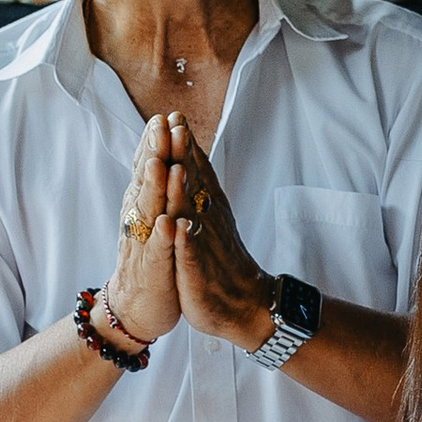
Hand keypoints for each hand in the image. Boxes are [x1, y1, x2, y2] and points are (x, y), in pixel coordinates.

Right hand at [106, 113, 184, 342]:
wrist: (136, 307)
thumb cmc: (150, 258)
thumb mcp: (152, 217)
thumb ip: (154, 186)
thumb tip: (158, 151)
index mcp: (142, 206)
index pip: (148, 168)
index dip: (155, 143)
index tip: (164, 115)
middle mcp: (139, 220)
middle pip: (146, 182)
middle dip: (154, 154)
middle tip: (160, 125)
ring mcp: (145, 245)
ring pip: (150, 212)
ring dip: (156, 188)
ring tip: (164, 163)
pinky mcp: (154, 271)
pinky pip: (158, 251)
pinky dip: (163, 236)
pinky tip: (169, 222)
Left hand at [163, 116, 278, 352]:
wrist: (247, 306)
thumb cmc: (223, 262)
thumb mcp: (210, 219)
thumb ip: (200, 187)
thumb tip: (190, 154)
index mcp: (207, 208)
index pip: (195, 170)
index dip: (185, 144)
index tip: (173, 115)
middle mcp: (207, 221)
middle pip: (194, 184)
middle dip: (184, 155)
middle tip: (175, 124)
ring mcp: (204, 246)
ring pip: (192, 214)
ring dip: (183, 191)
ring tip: (176, 167)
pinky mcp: (199, 273)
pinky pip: (192, 255)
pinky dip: (186, 241)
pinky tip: (180, 227)